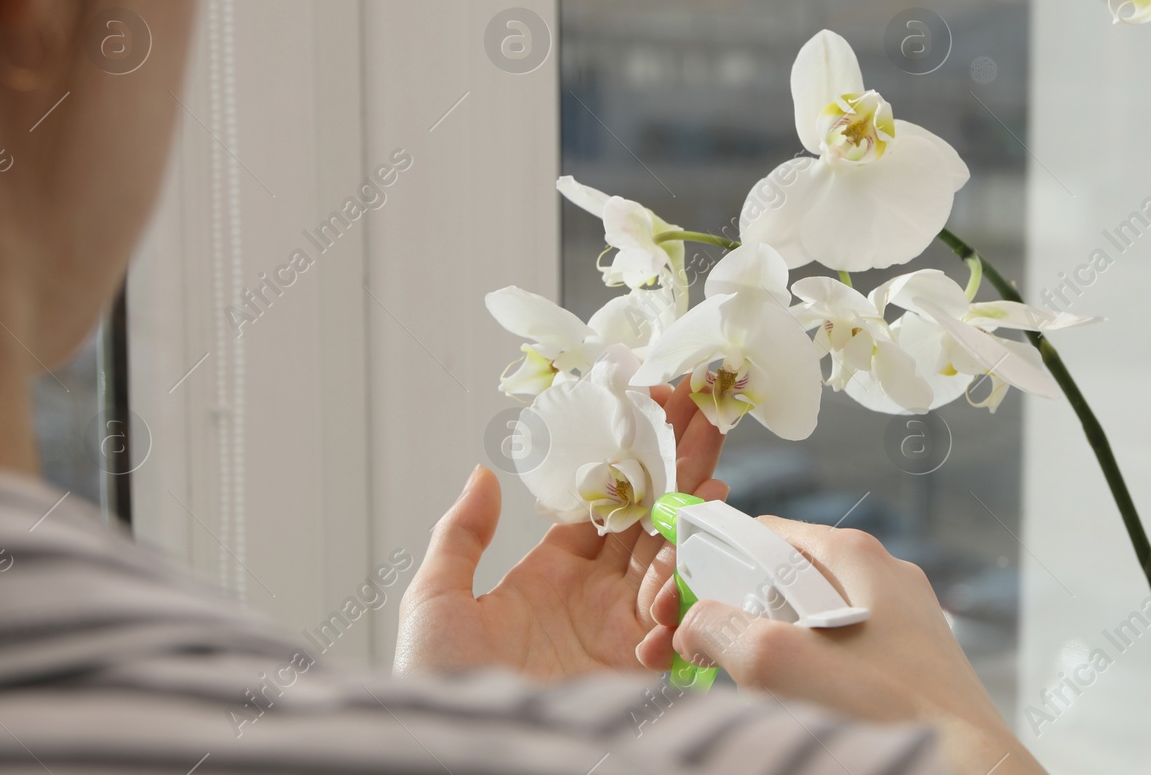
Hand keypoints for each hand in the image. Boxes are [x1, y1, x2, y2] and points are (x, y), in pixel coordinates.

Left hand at [393, 378, 723, 679]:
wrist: (462, 752)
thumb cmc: (439, 680)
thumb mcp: (436, 598)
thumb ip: (462, 535)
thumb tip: (483, 473)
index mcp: (549, 575)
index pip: (602, 504)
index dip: (629, 458)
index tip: (651, 411)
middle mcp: (593, 597)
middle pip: (645, 517)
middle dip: (674, 465)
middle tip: (702, 410)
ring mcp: (620, 628)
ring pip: (668, 554)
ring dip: (692, 505)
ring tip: (714, 456)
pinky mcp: (639, 664)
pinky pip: (675, 610)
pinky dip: (691, 569)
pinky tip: (706, 524)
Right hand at [652, 518, 1046, 774]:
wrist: (966, 769)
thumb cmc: (886, 711)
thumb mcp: (778, 660)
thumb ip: (720, 628)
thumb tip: (693, 626)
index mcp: (852, 555)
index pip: (758, 535)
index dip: (704, 566)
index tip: (670, 603)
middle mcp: (877, 577)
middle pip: (774, 580)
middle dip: (718, 612)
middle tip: (674, 648)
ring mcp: (894, 623)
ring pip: (799, 621)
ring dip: (748, 646)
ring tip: (712, 679)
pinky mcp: (902, 666)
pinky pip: (828, 653)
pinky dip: (789, 669)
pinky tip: (769, 698)